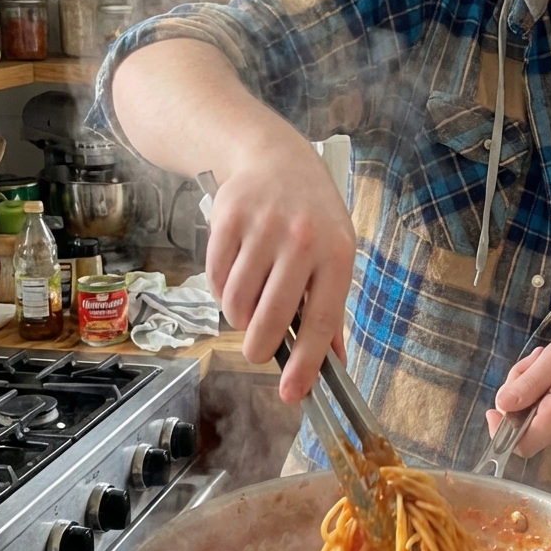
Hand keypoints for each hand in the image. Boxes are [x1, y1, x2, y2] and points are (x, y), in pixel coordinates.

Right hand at [205, 128, 356, 402]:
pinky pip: (215, 279)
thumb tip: (331, 362)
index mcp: (336, 254)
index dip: (306, 363)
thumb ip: (330, 308)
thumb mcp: (335, 253)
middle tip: (259, 350)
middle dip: (260, 347)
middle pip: (270, 318)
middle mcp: (301, 240)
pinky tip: (235, 276)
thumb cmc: (312, 214)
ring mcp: (261, 228)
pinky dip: (221, 291)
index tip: (291, 393)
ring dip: (239, 317)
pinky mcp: (226, 220)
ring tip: (250, 301)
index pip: (321, 320)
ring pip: (237, 303)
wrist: (273, 157)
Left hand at [486, 335, 550, 457]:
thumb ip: (529, 381)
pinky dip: (539, 398)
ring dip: (528, 392)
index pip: (519, 444)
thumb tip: (501, 403)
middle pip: (519, 427)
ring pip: (528, 421)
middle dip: (517, 394)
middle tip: (534, 363)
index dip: (500, 429)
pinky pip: (540, 420)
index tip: (495, 407)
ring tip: (547, 366)